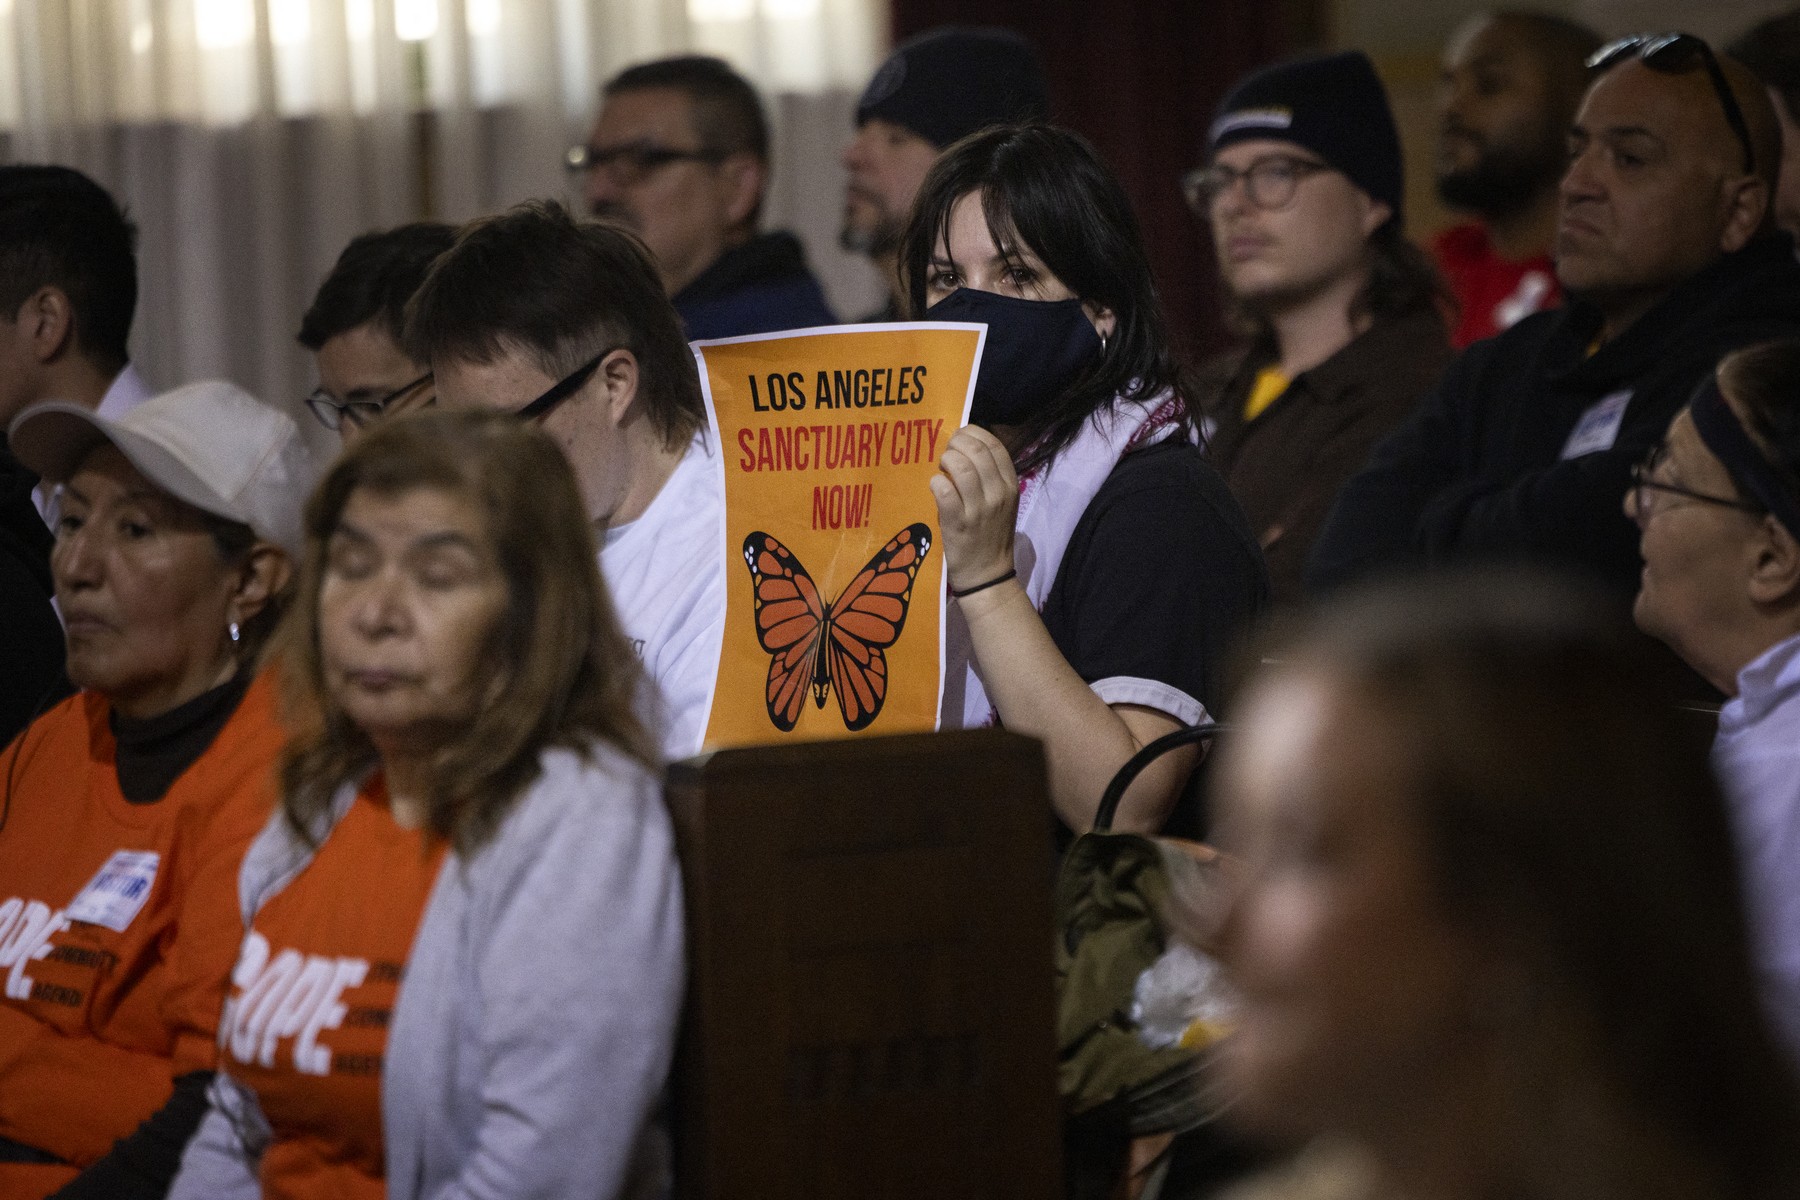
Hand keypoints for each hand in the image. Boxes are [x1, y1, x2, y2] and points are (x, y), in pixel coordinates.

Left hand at [931, 425, 1018, 591]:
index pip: (994, 445)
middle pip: (976, 450)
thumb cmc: (990, 534)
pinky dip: (936, 483)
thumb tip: (966, 445)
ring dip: (945, 461)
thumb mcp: (1001, 501)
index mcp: (1010, 485)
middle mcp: (998, 494)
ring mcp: (979, 509)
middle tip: (946, 454)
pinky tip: (935, 486)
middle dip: (955, 443)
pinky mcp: (959, 524)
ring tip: (941, 469)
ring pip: (961, 467)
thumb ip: (989, 475)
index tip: (959, 438)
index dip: (973, 433)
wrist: (987, 573)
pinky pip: (945, 491)